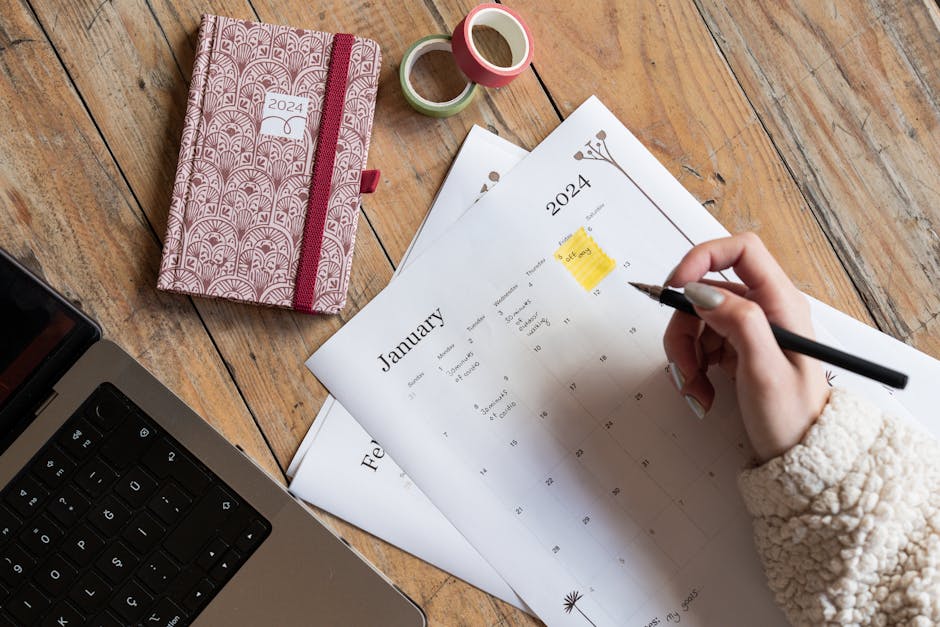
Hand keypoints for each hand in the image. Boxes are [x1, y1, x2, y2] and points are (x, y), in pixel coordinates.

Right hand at [662, 232, 829, 462]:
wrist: (802, 457)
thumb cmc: (793, 417)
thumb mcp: (766, 370)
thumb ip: (738, 322)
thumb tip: (702, 291)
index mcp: (781, 303)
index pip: (740, 250)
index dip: (702, 258)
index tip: (676, 287)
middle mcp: (765, 308)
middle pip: (705, 292)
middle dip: (683, 328)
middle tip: (682, 367)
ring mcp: (749, 329)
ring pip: (696, 320)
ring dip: (684, 355)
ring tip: (695, 390)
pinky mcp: (736, 348)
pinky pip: (699, 343)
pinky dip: (691, 366)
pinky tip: (702, 392)